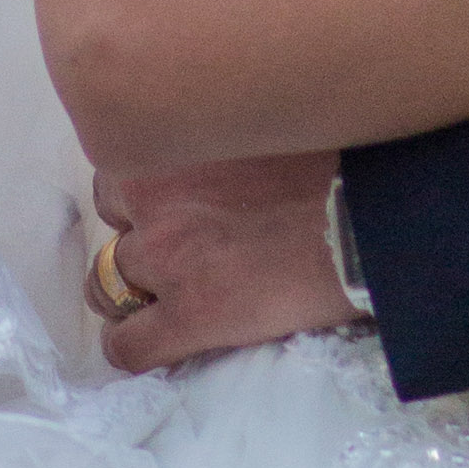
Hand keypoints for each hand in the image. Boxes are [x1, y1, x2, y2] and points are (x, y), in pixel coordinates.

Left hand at [84, 151, 360, 372]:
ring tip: (163, 296)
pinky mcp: (186, 317)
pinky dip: (129, 347)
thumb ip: (217, 131)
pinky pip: (125, 347)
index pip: (121, 166)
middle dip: (136, 231)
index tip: (173, 201)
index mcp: (168, 141)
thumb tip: (213, 150)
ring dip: (129, 289)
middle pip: (110, 221)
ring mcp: (163, 260)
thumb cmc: (330, 160)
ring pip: (105, 284)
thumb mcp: (260, 120)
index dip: (145, 189)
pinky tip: (150, 344)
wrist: (363, 220)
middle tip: (177, 244)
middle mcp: (151, 197)